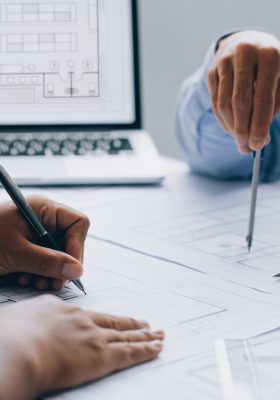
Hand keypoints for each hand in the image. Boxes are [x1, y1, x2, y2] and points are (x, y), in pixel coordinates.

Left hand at [0, 195, 89, 289]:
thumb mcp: (16, 253)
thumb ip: (48, 261)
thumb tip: (76, 270)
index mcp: (42, 209)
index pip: (77, 222)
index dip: (77, 245)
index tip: (70, 267)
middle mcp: (43, 219)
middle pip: (71, 241)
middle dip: (63, 264)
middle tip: (55, 281)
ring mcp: (37, 234)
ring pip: (60, 254)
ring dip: (52, 272)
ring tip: (37, 282)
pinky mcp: (30, 247)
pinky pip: (47, 261)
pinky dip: (41, 273)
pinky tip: (27, 279)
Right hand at [0, 296, 163, 399]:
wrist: (16, 349)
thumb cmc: (7, 338)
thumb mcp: (14, 320)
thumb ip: (26, 321)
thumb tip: (20, 325)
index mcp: (59, 309)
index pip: (87, 314)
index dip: (101, 318)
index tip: (109, 320)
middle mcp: (80, 319)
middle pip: (112, 321)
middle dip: (131, 323)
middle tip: (146, 323)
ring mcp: (93, 336)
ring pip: (126, 335)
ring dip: (144, 335)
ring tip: (158, 334)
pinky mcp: (101, 355)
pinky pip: (130, 352)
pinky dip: (146, 349)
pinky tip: (156, 347)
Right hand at [208, 31, 279, 152]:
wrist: (250, 43)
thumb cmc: (270, 70)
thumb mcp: (279, 84)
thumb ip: (272, 109)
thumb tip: (261, 140)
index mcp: (270, 55)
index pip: (262, 98)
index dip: (260, 125)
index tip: (258, 145)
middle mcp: (245, 54)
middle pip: (240, 102)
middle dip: (243, 130)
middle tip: (246, 149)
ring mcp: (225, 61)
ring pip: (224, 104)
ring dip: (232, 128)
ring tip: (240, 141)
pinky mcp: (212, 70)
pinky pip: (215, 102)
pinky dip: (223, 120)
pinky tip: (231, 129)